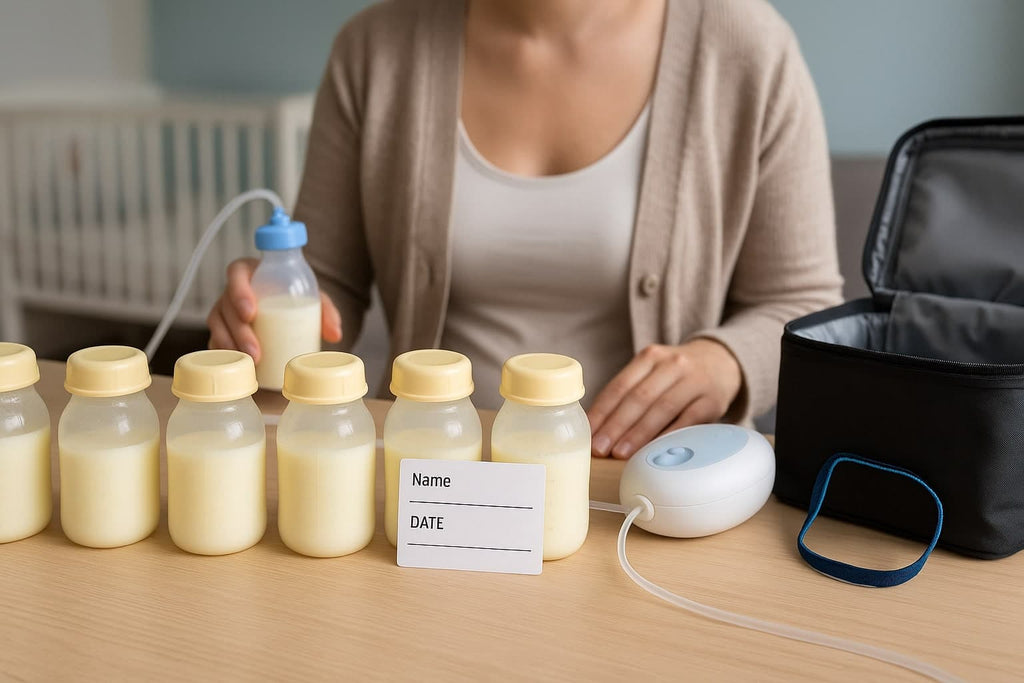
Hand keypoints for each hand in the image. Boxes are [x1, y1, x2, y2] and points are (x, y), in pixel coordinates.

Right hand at [206, 258, 342, 362]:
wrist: (284, 309)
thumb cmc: (294, 297)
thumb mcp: (313, 298)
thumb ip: (325, 311)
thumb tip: (335, 334)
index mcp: (250, 272)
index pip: (236, 274)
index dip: (239, 292)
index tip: (251, 312)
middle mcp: (232, 290)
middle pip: (226, 306)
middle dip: (238, 331)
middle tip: (256, 350)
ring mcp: (223, 311)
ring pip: (217, 326)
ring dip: (230, 346)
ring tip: (250, 363)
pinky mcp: (221, 329)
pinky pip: (214, 340)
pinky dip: (223, 354)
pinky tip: (235, 366)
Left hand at [588, 339, 742, 458]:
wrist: (721, 362)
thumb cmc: (675, 375)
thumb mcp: (652, 371)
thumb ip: (629, 392)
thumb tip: (597, 428)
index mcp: (650, 357)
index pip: (620, 385)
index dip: (602, 411)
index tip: (588, 434)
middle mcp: (672, 364)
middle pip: (639, 397)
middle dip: (616, 425)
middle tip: (600, 448)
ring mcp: (694, 381)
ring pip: (662, 409)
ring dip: (639, 434)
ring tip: (620, 453)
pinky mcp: (712, 401)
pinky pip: (687, 421)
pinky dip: (668, 437)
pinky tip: (653, 451)